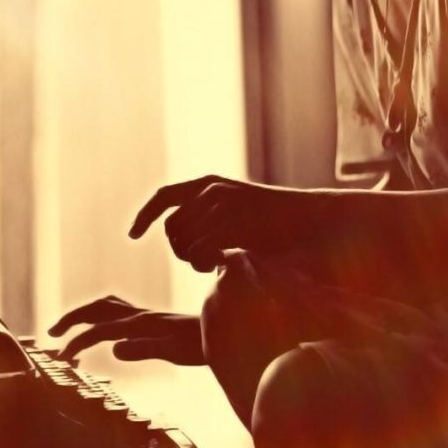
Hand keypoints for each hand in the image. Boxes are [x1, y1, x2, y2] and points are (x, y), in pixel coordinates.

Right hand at [47, 295, 204, 364]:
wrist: (225, 331)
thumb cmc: (202, 345)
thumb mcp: (174, 350)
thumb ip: (144, 348)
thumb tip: (113, 349)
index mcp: (141, 323)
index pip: (100, 330)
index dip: (79, 342)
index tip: (63, 357)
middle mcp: (140, 316)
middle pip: (97, 309)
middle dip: (72, 319)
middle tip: (51, 333)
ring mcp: (146, 316)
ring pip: (106, 307)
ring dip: (83, 315)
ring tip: (67, 328)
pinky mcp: (152, 320)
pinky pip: (118, 312)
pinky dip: (100, 317)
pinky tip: (102, 329)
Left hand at [129, 175, 325, 270]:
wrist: (315, 222)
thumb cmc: (282, 229)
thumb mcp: (242, 218)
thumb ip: (215, 223)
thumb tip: (189, 242)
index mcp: (211, 184)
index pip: (164, 197)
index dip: (145, 216)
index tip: (132, 235)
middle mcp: (211, 189)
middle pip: (171, 227)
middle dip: (179, 249)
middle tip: (203, 261)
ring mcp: (221, 203)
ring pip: (183, 240)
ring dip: (193, 258)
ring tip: (215, 261)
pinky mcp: (229, 219)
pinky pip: (198, 249)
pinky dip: (203, 262)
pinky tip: (222, 261)